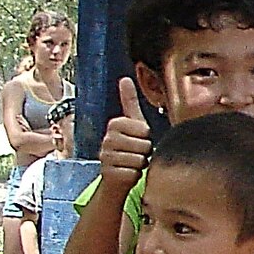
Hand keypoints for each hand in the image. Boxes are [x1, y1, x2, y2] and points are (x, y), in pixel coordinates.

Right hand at [98, 76, 153, 191]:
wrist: (117, 175)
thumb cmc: (130, 146)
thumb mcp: (132, 123)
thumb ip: (129, 101)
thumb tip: (125, 78)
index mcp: (115, 124)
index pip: (145, 130)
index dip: (147, 137)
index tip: (139, 139)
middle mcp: (107, 139)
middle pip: (144, 146)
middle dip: (145, 152)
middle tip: (136, 153)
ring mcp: (106, 157)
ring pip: (140, 160)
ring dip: (141, 164)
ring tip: (132, 162)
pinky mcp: (108, 174)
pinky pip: (134, 174)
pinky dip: (135, 175)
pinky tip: (128, 172)